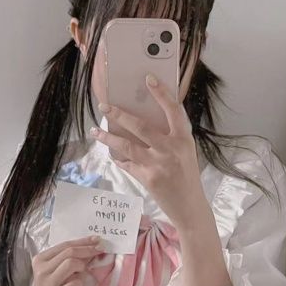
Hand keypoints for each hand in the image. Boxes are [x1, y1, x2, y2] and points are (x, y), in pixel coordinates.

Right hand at [20, 235, 102, 285]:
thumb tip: (90, 248)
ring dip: (82, 266)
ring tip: (83, 272)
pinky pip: (75, 284)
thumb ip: (68, 260)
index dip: (83, 241)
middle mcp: (42, 269)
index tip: (97, 240)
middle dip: (88, 250)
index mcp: (41, 259)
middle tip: (100, 250)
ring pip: (71, 264)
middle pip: (69, 252)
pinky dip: (80, 282)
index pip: (65, 245)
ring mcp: (48, 283)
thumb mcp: (56, 271)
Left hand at [91, 76, 210, 230]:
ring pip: (126, 146)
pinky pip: (127, 164)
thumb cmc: (187, 176)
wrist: (190, 207)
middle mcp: (171, 149)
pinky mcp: (147, 179)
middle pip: (140, 126)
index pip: (173, 109)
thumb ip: (170, 137)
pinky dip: (118, 159)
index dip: (161, 93)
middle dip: (119, 115)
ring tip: (95, 131)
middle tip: (104, 106)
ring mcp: (158, 164)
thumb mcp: (185, 152)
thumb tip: (143, 121)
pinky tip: (111, 154)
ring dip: (108, 138)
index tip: (148, 79)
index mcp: (183, 138)